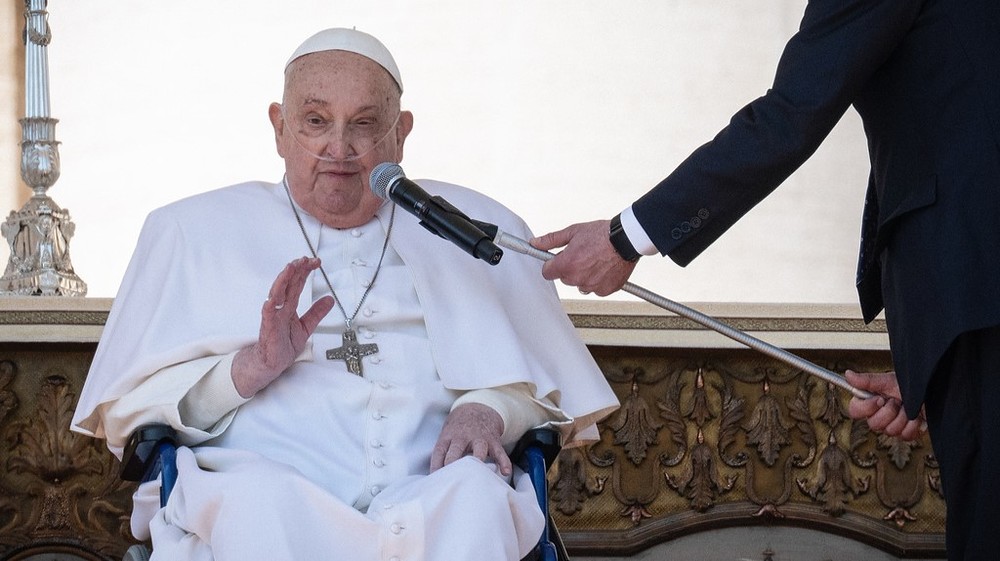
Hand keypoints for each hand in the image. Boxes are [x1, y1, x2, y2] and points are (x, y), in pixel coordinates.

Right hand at [232, 257, 334, 397]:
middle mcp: (280, 308)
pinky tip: (272, 297)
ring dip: (283, 280)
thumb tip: (329, 299)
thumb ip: (316, 312)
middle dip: (296, 270)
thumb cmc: (283, 344)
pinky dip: (270, 305)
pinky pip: (268, 315)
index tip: (315, 261)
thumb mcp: (306, 326)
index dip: (305, 271)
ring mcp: (273, 316)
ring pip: (277, 294)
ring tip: (290, 268)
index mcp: (289, 306)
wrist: (270, 363)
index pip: (297, 284)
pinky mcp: (268, 328)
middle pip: (288, 284)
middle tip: (305, 259)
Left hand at [430, 403, 510, 475]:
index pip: (439, 451)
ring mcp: (479, 438)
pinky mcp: (493, 441)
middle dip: (452, 463)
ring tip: (478, 473)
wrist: (478, 408)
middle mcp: (463, 437)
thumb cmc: (459, 428)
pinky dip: (504, 462)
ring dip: (478, 460)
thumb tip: (434, 475)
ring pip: (479, 449)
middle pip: (456, 451)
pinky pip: (499, 452)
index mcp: (449, 436)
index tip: (434, 479)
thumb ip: (442, 452)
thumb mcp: (447, 434)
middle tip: (451, 478)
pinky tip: (505, 472)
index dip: (435, 465)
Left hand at [531, 220, 637, 295]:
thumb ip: (551, 240)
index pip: (547, 273)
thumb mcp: (573, 232)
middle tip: (581, 255)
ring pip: (580, 284)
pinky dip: (598, 280)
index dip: (551, 265)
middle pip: (564, 278)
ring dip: (583, 275)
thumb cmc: (602, 234)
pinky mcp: (605, 290)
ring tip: (594, 260)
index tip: (556, 260)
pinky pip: (595, 288)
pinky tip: (603, 267)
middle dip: (569, 268)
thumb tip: (536, 243)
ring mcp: (592, 286)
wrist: (626, 239)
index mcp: (567, 264)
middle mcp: (578, 278)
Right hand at [845, 370, 926, 440]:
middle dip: (889, 412)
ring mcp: (893, 426)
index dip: (867, 408)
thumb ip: (868, 380)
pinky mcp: (906, 434)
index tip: (880, 399)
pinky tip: (917, 417)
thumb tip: (848, 375)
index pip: (855, 411)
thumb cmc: (913, 385)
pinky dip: (913, 425)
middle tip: (898, 401)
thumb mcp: (889, 380)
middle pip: (873, 424)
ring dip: (903, 417)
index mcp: (872, 401)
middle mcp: (880, 415)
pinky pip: (904, 436)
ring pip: (889, 431)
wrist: (935, 393)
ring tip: (909, 408)